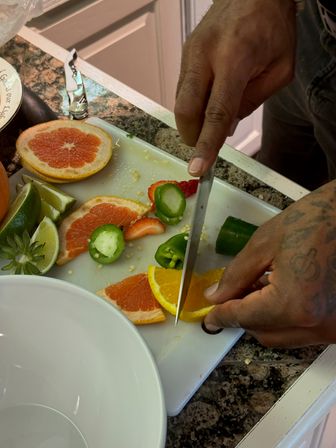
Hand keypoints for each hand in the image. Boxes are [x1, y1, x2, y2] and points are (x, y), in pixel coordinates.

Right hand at [175, 0, 295, 175]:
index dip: (206, 144)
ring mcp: (191, 53)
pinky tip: (207, 104)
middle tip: (203, 147)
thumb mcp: (279, 70)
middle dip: (192, 136)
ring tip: (210, 121)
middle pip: (186, 109)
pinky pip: (182, 88)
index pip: (216, 113)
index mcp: (234, 59)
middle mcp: (205, 55)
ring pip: (180, 101)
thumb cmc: (272, 25)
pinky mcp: (185, 53)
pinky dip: (192, 105)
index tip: (198, 168)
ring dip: (192, 121)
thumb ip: (252, 102)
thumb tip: (227, 128)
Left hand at [203, 180, 335, 347]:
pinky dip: (286, 317)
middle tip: (230, 295)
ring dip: (264, 318)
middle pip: (264, 334)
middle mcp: (317, 325)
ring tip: (255, 289)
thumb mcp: (266, 241)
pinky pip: (304, 330)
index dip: (222, 316)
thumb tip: (217, 296)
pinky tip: (280, 292)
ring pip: (284, 336)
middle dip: (242, 316)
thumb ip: (237, 274)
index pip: (246, 318)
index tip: (209, 317)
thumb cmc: (318, 218)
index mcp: (295, 304)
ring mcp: (334, 329)